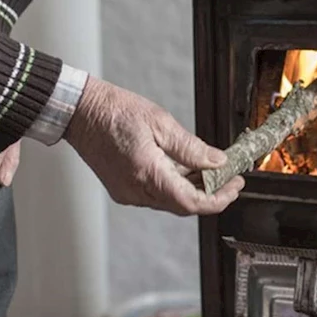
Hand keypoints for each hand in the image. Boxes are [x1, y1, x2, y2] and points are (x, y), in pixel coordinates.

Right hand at [65, 77, 242, 215]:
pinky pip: (157, 194)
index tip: (235, 185)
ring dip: (194, 190)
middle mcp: (135, 190)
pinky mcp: (123, 188)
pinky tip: (189, 170)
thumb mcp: (161, 123)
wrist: (80, 111)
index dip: (218, 198)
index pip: (191, 202)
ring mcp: (127, 192)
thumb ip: (191, 148)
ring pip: (171, 201)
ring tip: (214, 171)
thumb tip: (217, 162)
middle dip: (211, 195)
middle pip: (183, 206)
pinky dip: (176, 185)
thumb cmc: (115, 111)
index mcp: (147, 174)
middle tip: (231, 178)